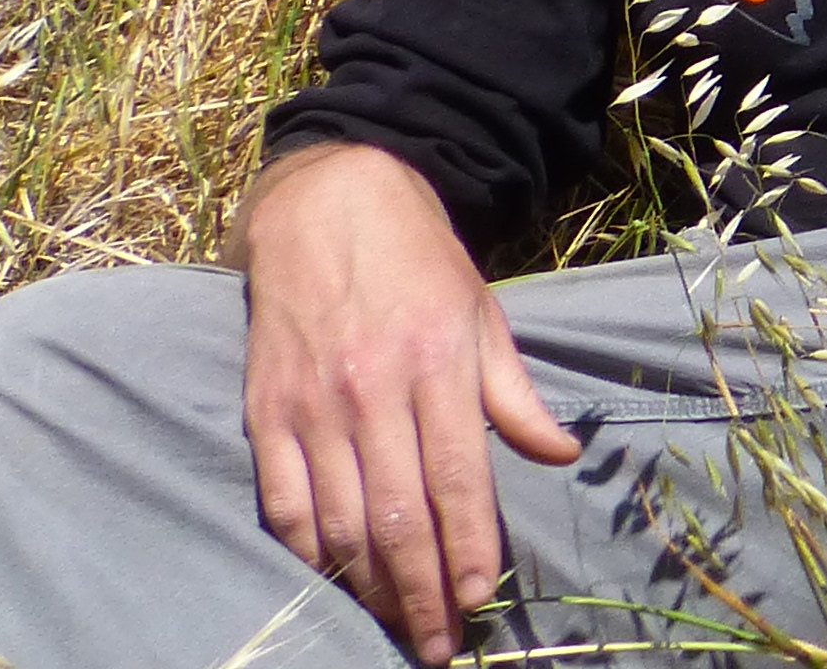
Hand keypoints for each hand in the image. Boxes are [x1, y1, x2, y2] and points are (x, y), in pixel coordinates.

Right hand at [233, 140, 583, 664]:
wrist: (325, 202)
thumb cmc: (417, 260)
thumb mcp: (482, 312)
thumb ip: (513, 393)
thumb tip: (561, 453)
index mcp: (437, 362)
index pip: (458, 478)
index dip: (470, 548)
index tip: (481, 599)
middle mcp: (373, 389)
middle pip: (398, 517)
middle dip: (421, 592)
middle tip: (438, 644)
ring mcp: (313, 404)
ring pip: (341, 523)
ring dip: (369, 587)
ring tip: (396, 624)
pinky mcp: (265, 411)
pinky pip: (284, 502)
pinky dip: (309, 552)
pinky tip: (334, 580)